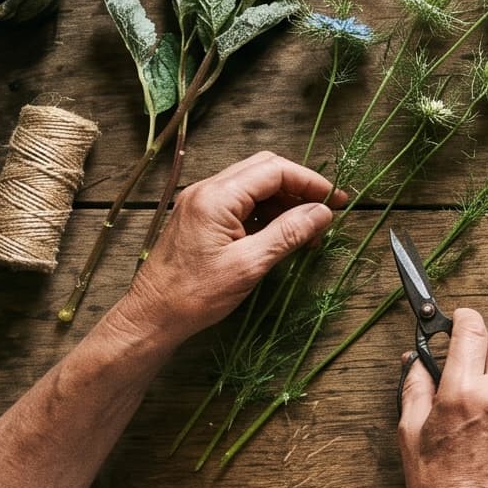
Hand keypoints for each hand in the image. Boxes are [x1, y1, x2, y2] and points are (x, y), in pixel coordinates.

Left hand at [121, 152, 342, 344]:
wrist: (150, 317)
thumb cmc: (195, 295)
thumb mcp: (249, 265)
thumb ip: (288, 233)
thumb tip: (323, 212)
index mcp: (216, 197)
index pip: (274, 170)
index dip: (310, 182)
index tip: (336, 201)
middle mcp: (206, 190)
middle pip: (264, 169)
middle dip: (299, 187)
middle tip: (325, 210)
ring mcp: (201, 203)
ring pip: (254, 185)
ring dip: (284, 201)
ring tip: (307, 230)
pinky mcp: (200, 218)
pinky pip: (241, 202)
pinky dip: (266, 212)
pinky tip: (281, 235)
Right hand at [398, 308, 487, 487]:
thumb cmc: (436, 481)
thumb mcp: (410, 431)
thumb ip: (416, 386)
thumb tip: (416, 357)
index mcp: (462, 392)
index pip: (473, 330)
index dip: (465, 318)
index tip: (460, 319)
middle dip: (485, 345)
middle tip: (471, 363)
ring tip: (486, 395)